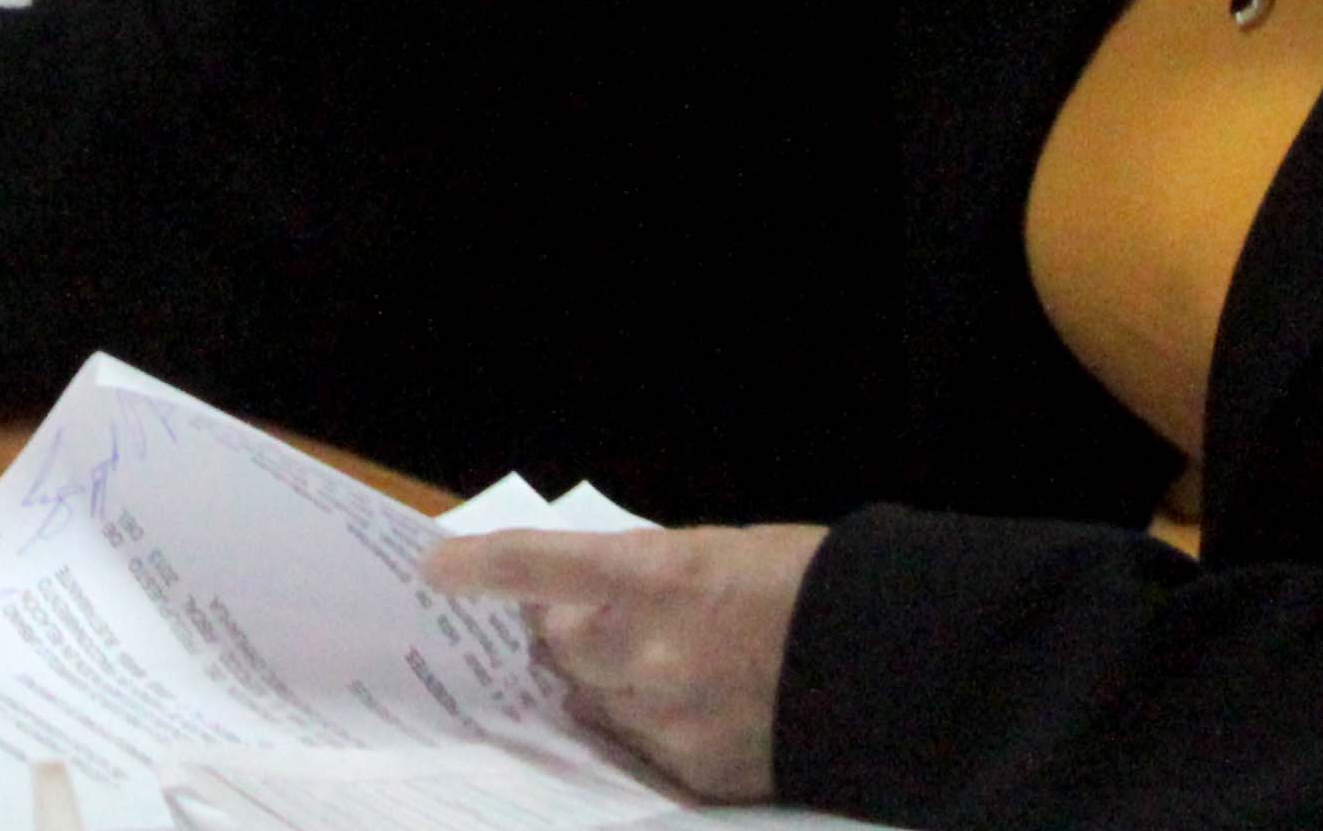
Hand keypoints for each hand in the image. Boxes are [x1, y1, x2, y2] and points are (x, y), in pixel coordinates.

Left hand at [424, 523, 830, 804]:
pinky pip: (633, 746)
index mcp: (649, 576)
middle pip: (556, 642)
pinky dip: (646, 724)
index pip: (533, 567)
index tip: (435, 567)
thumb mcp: (715, 551)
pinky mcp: (687, 771)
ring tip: (663, 658)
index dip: (477, 566)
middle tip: (597, 613)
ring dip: (604, 679)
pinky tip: (693, 704)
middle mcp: (641, 651)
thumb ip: (641, 572)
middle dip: (566, 628)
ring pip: (589, 699)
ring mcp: (662, 719)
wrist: (887, 666)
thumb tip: (582, 592)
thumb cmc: (805, 585)